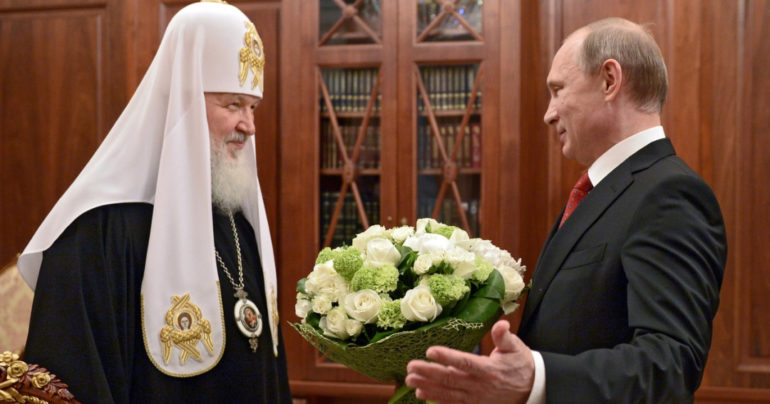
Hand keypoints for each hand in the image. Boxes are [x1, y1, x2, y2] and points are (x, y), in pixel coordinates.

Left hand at [404, 319, 534, 403]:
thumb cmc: (520, 365)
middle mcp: (480, 386)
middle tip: (410, 366)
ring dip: (428, 386)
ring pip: (448, 393)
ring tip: (410, 380)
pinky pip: (452, 403)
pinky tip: (421, 392)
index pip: (465, 363)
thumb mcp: (516, 348)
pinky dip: (436, 398)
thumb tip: (501, 323)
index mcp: (489, 370)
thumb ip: (504, 336)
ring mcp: (476, 398)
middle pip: (451, 379)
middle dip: (429, 373)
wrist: (531, 390)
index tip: (430, 350)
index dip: (448, 357)